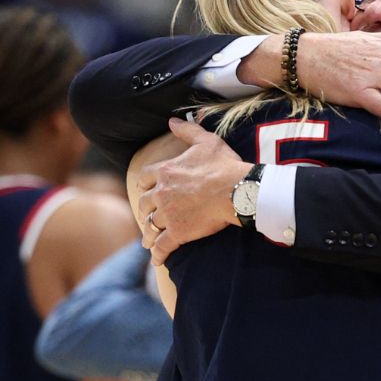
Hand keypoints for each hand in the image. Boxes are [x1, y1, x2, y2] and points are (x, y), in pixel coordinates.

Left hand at [137, 118, 250, 264]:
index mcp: (165, 172)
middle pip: (143, 203)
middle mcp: (161, 193)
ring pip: (150, 226)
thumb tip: (172, 120)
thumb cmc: (224, 165)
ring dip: (148, 233)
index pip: (144, 178)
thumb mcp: (206, 141)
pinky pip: (162, 246)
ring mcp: (168, 214)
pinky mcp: (178, 233)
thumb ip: (187, 131)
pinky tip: (157, 259)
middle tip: (146, 216)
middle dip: (144, 210)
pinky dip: (158, 254)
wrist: (237, 191)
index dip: (144, 185)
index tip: (145, 189)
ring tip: (148, 241)